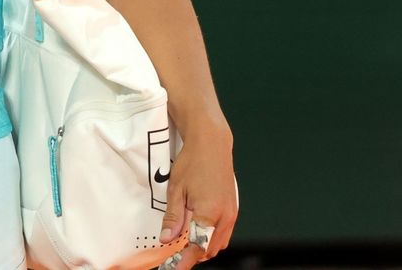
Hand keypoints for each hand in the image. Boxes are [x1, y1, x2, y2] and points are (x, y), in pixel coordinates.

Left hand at [158, 128, 237, 268]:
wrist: (212, 144)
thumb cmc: (192, 163)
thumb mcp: (176, 190)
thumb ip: (173, 218)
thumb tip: (167, 240)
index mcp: (209, 214)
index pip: (197, 247)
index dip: (184, 260)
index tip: (174, 267)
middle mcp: (225, 217)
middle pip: (209, 249)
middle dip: (193, 255)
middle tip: (175, 254)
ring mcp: (232, 213)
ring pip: (218, 243)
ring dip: (203, 247)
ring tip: (185, 242)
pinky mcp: (233, 209)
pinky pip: (224, 233)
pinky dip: (211, 237)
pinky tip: (198, 230)